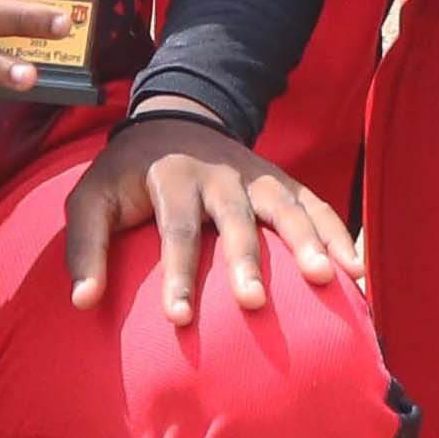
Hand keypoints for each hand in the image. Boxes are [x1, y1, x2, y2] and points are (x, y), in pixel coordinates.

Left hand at [66, 106, 355, 319]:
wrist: (174, 118)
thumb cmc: (127, 173)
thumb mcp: (90, 197)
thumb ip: (84, 246)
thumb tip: (83, 303)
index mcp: (172, 178)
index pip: (177, 230)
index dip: (179, 274)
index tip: (179, 319)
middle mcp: (221, 174)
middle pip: (237, 219)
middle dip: (246, 261)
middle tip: (254, 303)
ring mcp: (257, 176)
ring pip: (287, 207)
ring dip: (309, 241)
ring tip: (330, 279)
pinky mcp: (281, 182)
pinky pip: (316, 206)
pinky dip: (337, 234)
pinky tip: (355, 271)